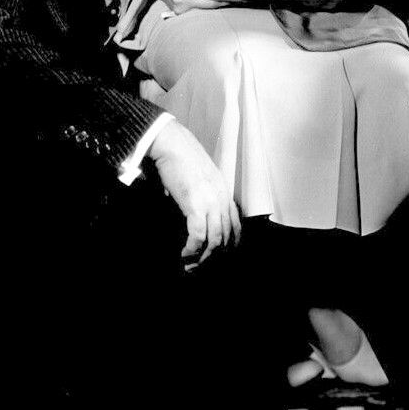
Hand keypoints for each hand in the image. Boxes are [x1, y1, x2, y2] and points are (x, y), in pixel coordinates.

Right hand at [147, 119, 240, 266]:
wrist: (172, 143)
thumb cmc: (180, 157)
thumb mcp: (198, 178)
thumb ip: (199, 194)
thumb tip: (188, 209)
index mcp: (224, 191)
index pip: (236, 224)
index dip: (230, 244)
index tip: (219, 255)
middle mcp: (222, 198)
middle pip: (226, 236)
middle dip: (214, 256)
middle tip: (200, 266)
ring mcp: (210, 201)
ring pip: (215, 239)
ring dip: (203, 257)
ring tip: (191, 265)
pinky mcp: (195, 204)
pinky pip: (198, 235)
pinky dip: (192, 248)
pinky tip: (184, 253)